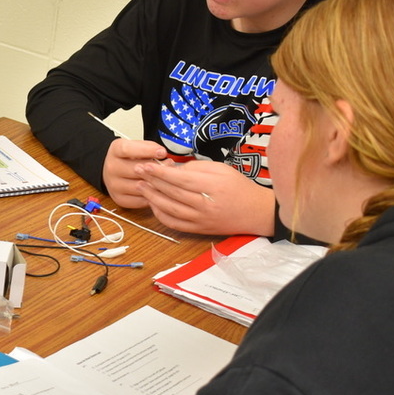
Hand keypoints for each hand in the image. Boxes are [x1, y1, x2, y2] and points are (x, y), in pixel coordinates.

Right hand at [102, 138, 168, 208]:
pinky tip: (159, 190)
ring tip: (167, 179)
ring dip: (156, 184)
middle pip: (136, 169)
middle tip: (170, 167)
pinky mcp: (119, 198)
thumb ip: (148, 147)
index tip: (162, 152)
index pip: (128, 150)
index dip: (147, 151)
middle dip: (155, 169)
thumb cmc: (129, 158)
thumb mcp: (136, 146)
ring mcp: (114, 185)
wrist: (114, 171)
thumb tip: (163, 155)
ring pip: (140, 186)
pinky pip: (140, 200)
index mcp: (115, 151)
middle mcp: (111, 168)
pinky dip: (152, 196)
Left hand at [134, 159, 275, 235]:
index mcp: (213, 186)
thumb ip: (196, 168)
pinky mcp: (198, 230)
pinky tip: (153, 203)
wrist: (256, 213)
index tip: (146, 165)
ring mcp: (201, 220)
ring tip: (141, 186)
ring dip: (152, 197)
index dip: (160, 172)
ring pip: (169, 209)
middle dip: (151, 181)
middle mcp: (205, 205)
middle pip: (172, 193)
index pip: (180, 179)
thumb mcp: (221, 169)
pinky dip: (160, 214)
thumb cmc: (239, 188)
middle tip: (137, 172)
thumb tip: (172, 169)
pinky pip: (173, 223)